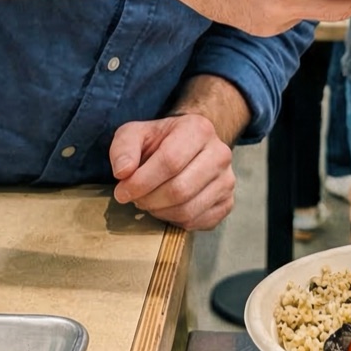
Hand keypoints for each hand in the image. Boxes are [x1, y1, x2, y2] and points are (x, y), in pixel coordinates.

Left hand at [109, 113, 234, 230]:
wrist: (188, 146)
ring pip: (188, 209)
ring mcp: (227, 180)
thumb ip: (123, 148)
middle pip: (180, 189)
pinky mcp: (227, 202)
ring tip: (149, 201)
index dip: (142, 181)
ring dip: (159, 212)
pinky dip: (174, 220)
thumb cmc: (159, 141)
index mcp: (198, 129)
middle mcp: (220, 154)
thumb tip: (123, 172)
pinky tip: (165, 207)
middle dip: (149, 199)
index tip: (122, 191)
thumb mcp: (135, 134)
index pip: (170, 161)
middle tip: (135, 198)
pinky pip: (197, 222)